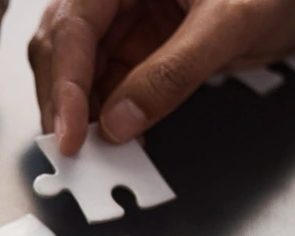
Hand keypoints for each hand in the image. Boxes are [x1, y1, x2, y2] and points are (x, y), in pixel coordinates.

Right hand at [29, 0, 294, 152]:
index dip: (65, 85)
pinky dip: (115, 117)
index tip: (69, 135)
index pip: (72, 27)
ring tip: (96, 159)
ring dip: (87, 117)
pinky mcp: (150, 46)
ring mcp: (132, 18)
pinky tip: (120, 144)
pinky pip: (117, 84)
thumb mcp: (229, 22)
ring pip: (87, 72)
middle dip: (65, 104)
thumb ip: (172, 71)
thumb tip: (121, 122)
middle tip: (73, 156)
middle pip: (66, 50)